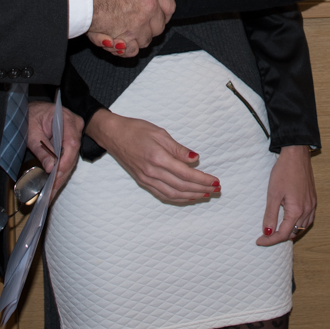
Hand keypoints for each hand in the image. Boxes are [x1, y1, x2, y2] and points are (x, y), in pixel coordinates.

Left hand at [27, 99, 82, 196]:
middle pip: (73, 154)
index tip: (55, 174)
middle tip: (52, 190)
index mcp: (66, 119)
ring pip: (72, 158)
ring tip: (52, 191)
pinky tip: (55, 183)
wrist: (31, 110)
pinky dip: (61, 170)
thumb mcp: (32, 132)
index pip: (72, 143)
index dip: (65, 161)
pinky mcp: (71, 141)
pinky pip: (68, 157)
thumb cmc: (31, 116)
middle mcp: (75, 126)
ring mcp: (75, 133)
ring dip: (62, 175)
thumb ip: (41, 149)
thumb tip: (50, 167)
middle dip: (62, 173)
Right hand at [86, 109, 217, 203]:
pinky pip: (163, 195)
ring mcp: (146, 179)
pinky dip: (177, 198)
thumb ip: (178, 149)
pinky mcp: (143, 182)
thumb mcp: (160, 133)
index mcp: (158, 158)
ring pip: (173, 194)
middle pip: (182, 187)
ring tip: (207, 195)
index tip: (215, 180)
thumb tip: (195, 159)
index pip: (186, 174)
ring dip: (192, 196)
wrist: (113, 135)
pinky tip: (188, 197)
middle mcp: (152, 172)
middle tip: (216, 189)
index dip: (203, 179)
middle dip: (202, 190)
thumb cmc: (136, 130)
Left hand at [258, 145, 315, 245]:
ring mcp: (312, 205)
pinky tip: (291, 221)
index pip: (283, 234)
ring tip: (276, 231)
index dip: (270, 240)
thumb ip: (271, 215)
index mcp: (296, 210)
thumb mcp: (273, 194)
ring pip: (302, 228)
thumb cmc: (283, 172)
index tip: (259, 241)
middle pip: (293, 233)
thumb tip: (267, 232)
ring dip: (290, 232)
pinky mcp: (313, 200)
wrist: (296, 155)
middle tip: (265, 236)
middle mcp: (307, 210)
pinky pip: (308, 219)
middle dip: (279, 237)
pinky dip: (298, 225)